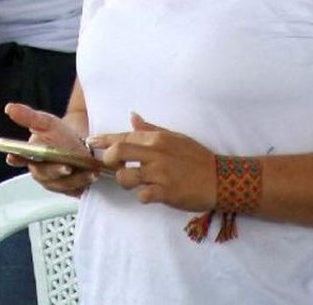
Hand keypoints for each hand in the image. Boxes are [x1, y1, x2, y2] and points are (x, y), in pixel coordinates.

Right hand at [6, 102, 100, 197]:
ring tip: (88, 170)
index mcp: (30, 156)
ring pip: (62, 184)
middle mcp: (40, 172)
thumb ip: (28, 116)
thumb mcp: (46, 122)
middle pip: (44, 174)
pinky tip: (91, 175)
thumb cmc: (61, 135)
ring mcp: (55, 183)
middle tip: (66, 167)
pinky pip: (75, 190)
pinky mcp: (70, 190)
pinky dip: (84, 183)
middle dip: (55, 171)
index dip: (17, 159)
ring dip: (75, 178)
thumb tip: (9, 108)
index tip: (14, 157)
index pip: (19, 158)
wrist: (82, 144)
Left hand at [89, 112, 215, 211]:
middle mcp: (156, 154)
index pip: (124, 136)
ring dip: (125, 181)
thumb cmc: (197, 157)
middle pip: (118, 152)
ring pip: (126, 177)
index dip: (104, 140)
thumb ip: (151, 129)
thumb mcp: (175, 137)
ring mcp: (160, 174)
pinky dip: (142, 196)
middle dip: (109, 159)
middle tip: (112, 166)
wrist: (220, 179)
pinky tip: (149, 194)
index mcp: (157, 139)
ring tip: (134, 182)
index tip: (91, 142)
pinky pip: (142, 195)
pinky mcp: (165, 193)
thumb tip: (132, 116)